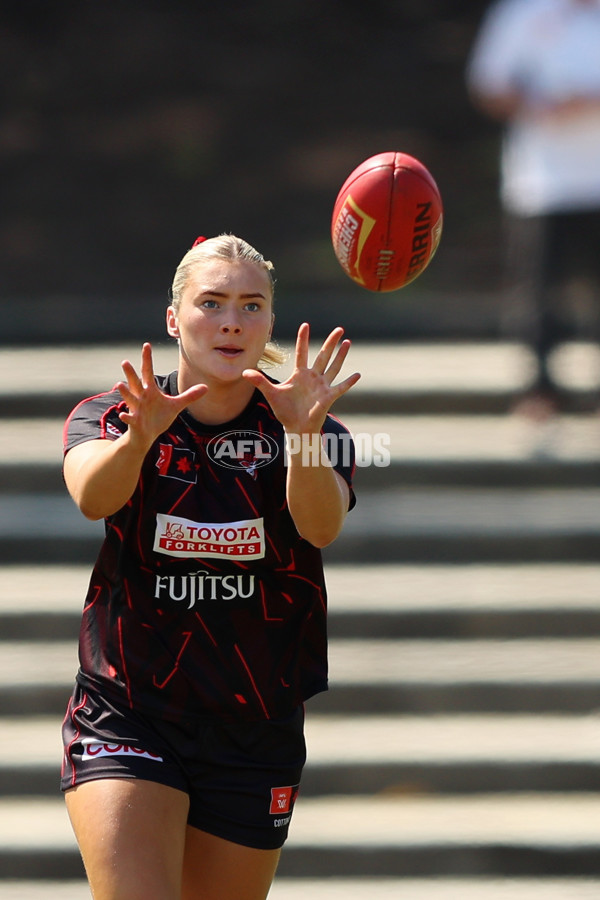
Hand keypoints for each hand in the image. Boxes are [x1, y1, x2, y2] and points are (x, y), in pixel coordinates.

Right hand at [116, 342, 207, 449]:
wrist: (147, 435)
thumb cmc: (159, 417)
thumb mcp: (176, 405)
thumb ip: (189, 396)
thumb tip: (206, 387)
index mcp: (150, 391)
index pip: (148, 372)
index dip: (147, 359)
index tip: (146, 345)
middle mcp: (141, 398)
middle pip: (135, 383)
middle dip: (131, 373)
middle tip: (125, 361)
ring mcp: (137, 410)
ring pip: (130, 399)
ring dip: (125, 393)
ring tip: (119, 384)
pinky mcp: (135, 422)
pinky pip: (130, 419)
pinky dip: (127, 417)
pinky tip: (122, 415)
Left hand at [242, 323, 360, 433]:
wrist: (296, 428)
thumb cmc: (284, 411)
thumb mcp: (271, 394)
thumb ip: (260, 382)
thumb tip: (244, 372)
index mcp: (299, 374)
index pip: (302, 353)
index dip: (303, 339)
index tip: (305, 325)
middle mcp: (312, 377)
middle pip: (323, 355)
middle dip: (330, 342)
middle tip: (339, 328)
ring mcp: (322, 386)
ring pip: (333, 367)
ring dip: (341, 355)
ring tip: (347, 342)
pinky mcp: (328, 397)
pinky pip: (341, 387)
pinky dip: (349, 382)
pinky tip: (357, 374)